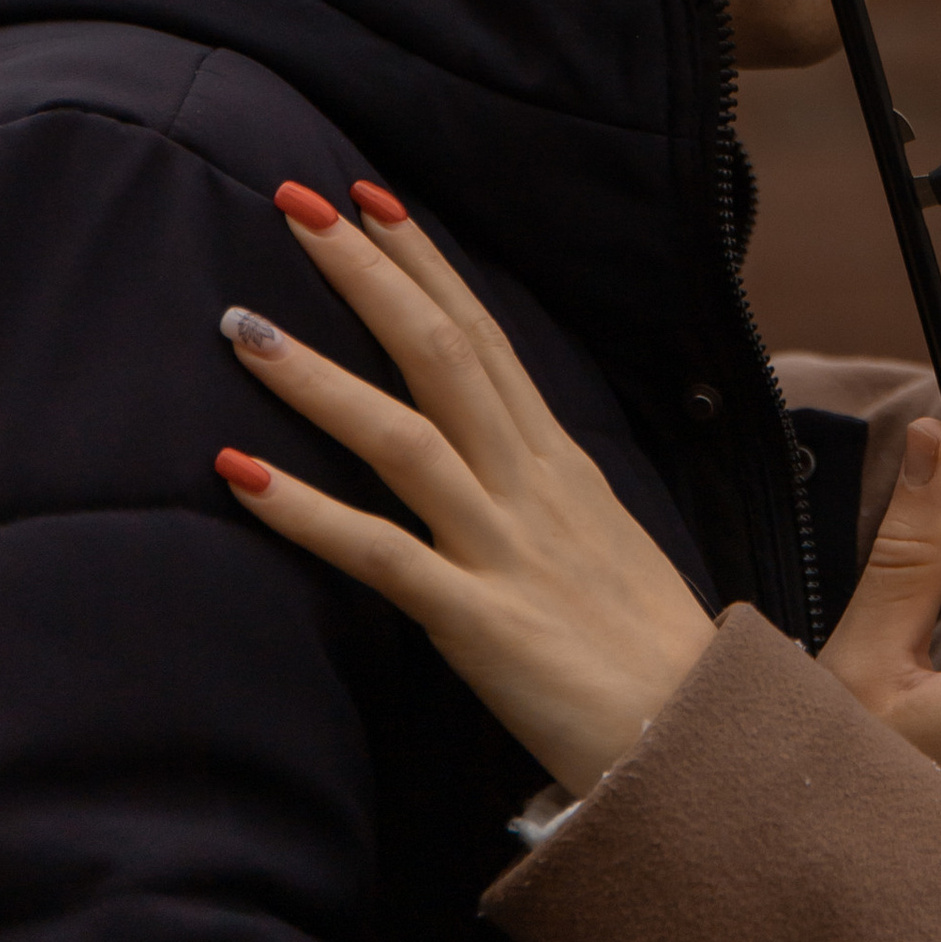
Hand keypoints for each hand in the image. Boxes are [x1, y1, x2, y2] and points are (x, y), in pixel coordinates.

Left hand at [213, 188, 713, 799]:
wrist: (702, 741)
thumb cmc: (651, 654)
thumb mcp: (604, 541)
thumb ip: (546, 490)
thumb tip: (503, 449)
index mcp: (560, 465)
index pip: (488, 336)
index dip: (428, 265)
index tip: (371, 199)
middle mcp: (532, 487)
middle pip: (445, 354)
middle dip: (368, 273)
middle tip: (296, 202)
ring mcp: (505, 550)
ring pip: (404, 436)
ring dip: (317, 375)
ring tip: (241, 324)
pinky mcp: (478, 623)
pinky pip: (380, 555)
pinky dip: (304, 512)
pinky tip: (238, 474)